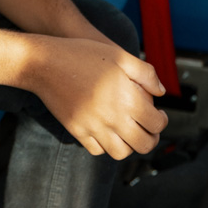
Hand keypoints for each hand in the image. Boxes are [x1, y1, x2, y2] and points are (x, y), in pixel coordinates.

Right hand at [28, 37, 168, 159]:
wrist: (45, 62)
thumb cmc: (82, 54)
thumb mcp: (119, 55)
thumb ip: (145, 73)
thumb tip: (160, 91)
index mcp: (126, 98)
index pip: (155, 123)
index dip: (162, 121)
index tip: (159, 116)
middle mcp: (112, 117)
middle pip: (142, 144)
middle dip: (151, 139)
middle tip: (150, 130)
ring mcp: (93, 127)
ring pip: (120, 152)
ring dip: (130, 146)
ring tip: (129, 132)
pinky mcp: (77, 131)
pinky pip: (97, 150)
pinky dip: (106, 146)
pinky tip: (107, 132)